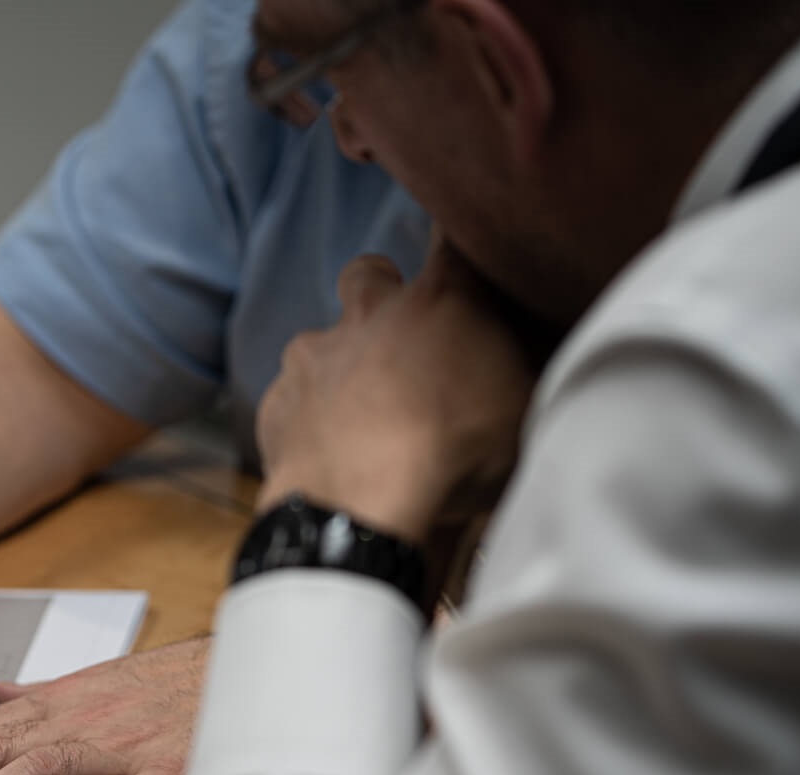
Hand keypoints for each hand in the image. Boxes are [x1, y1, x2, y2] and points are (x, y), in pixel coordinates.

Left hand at [255, 242, 539, 542]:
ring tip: (360, 418)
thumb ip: (518, 365)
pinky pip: (291, 399)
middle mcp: (369, 312)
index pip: (453, 239)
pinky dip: (308, 420)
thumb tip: (516, 354)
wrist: (361, 511)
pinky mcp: (275, 403)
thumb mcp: (524, 408)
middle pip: (368, 273)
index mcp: (440, 300)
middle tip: (401, 341)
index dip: (457, 238)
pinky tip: (329, 455)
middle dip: (380, 294)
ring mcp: (312, 356)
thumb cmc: (458, 456)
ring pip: (320, 342)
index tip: (459, 252)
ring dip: (339, 368)